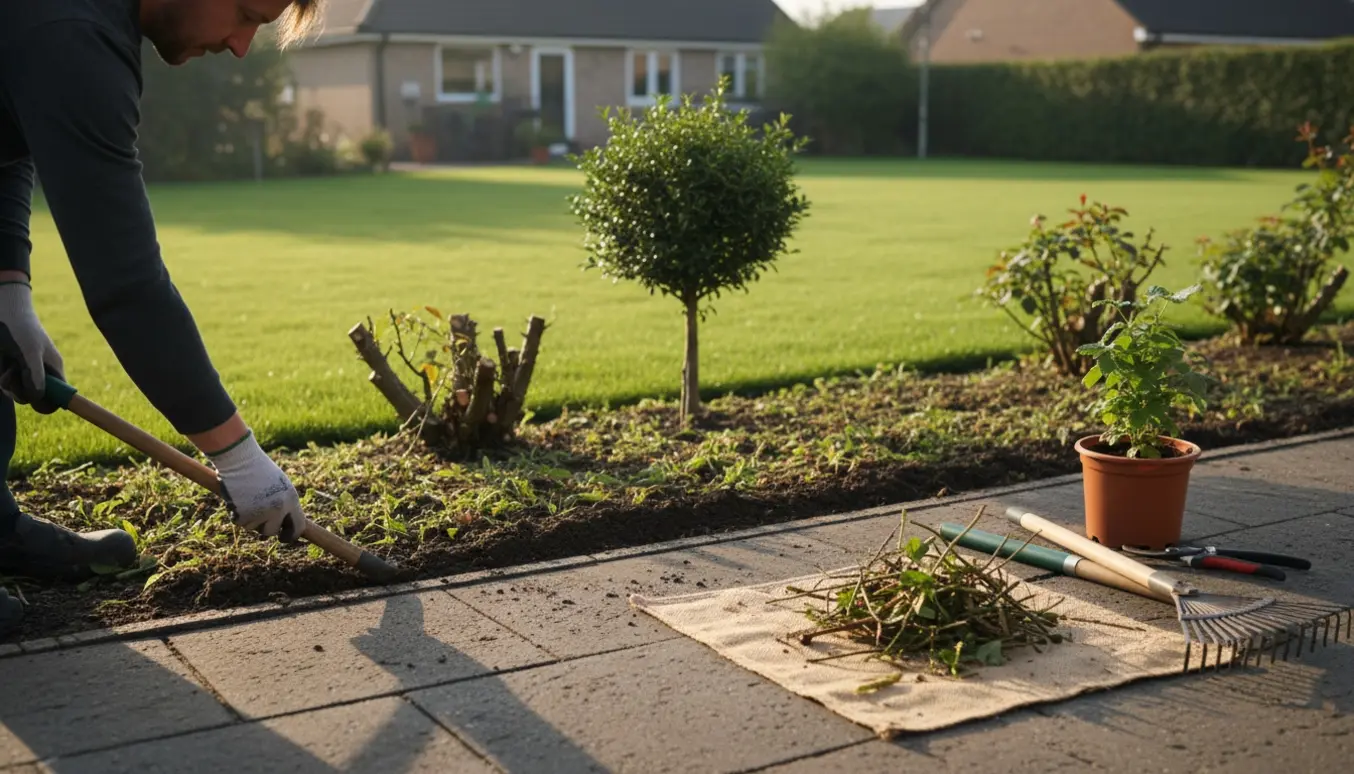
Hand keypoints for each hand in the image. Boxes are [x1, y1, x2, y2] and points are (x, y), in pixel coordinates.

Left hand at [0, 280, 64, 412]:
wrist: (2, 311)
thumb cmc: (21, 329)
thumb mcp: (30, 352)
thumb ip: (35, 375)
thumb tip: (37, 397)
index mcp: (53, 370)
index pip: (61, 396)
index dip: (54, 402)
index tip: (40, 401)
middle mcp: (40, 375)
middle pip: (36, 400)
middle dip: (23, 392)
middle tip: (16, 376)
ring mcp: (24, 374)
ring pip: (18, 394)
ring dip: (9, 384)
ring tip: (8, 364)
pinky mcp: (8, 372)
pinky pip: (6, 386)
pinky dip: (2, 379)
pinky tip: (2, 363)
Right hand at [208, 430, 306, 542]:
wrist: (240, 459)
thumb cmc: (260, 469)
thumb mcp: (280, 485)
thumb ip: (285, 504)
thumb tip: (284, 524)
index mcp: (291, 500)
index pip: (298, 527)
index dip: (290, 535)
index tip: (284, 538)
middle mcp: (278, 510)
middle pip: (272, 531)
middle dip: (265, 526)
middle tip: (258, 513)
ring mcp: (260, 514)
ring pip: (254, 527)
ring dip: (250, 517)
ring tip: (248, 498)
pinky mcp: (242, 516)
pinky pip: (239, 522)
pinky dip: (237, 513)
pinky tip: (238, 498)